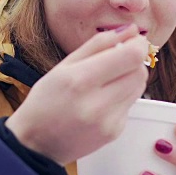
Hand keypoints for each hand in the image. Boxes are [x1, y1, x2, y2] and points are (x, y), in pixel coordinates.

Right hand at [5, 24, 148, 164]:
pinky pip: (131, 104)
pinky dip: (122, 96)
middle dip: (133, 60)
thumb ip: (99, 43)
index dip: (138, 44)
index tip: (132, 41)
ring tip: (107, 80)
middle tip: (116, 59)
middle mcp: (96, 103)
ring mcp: (108, 121)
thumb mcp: (64, 65)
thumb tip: (131, 29)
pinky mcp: (114, 132)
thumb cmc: (46, 101)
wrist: (36, 144)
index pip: (131, 56)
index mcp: (80, 80)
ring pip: (139, 87)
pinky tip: (102, 101)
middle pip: (139, 71)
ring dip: (130, 77)